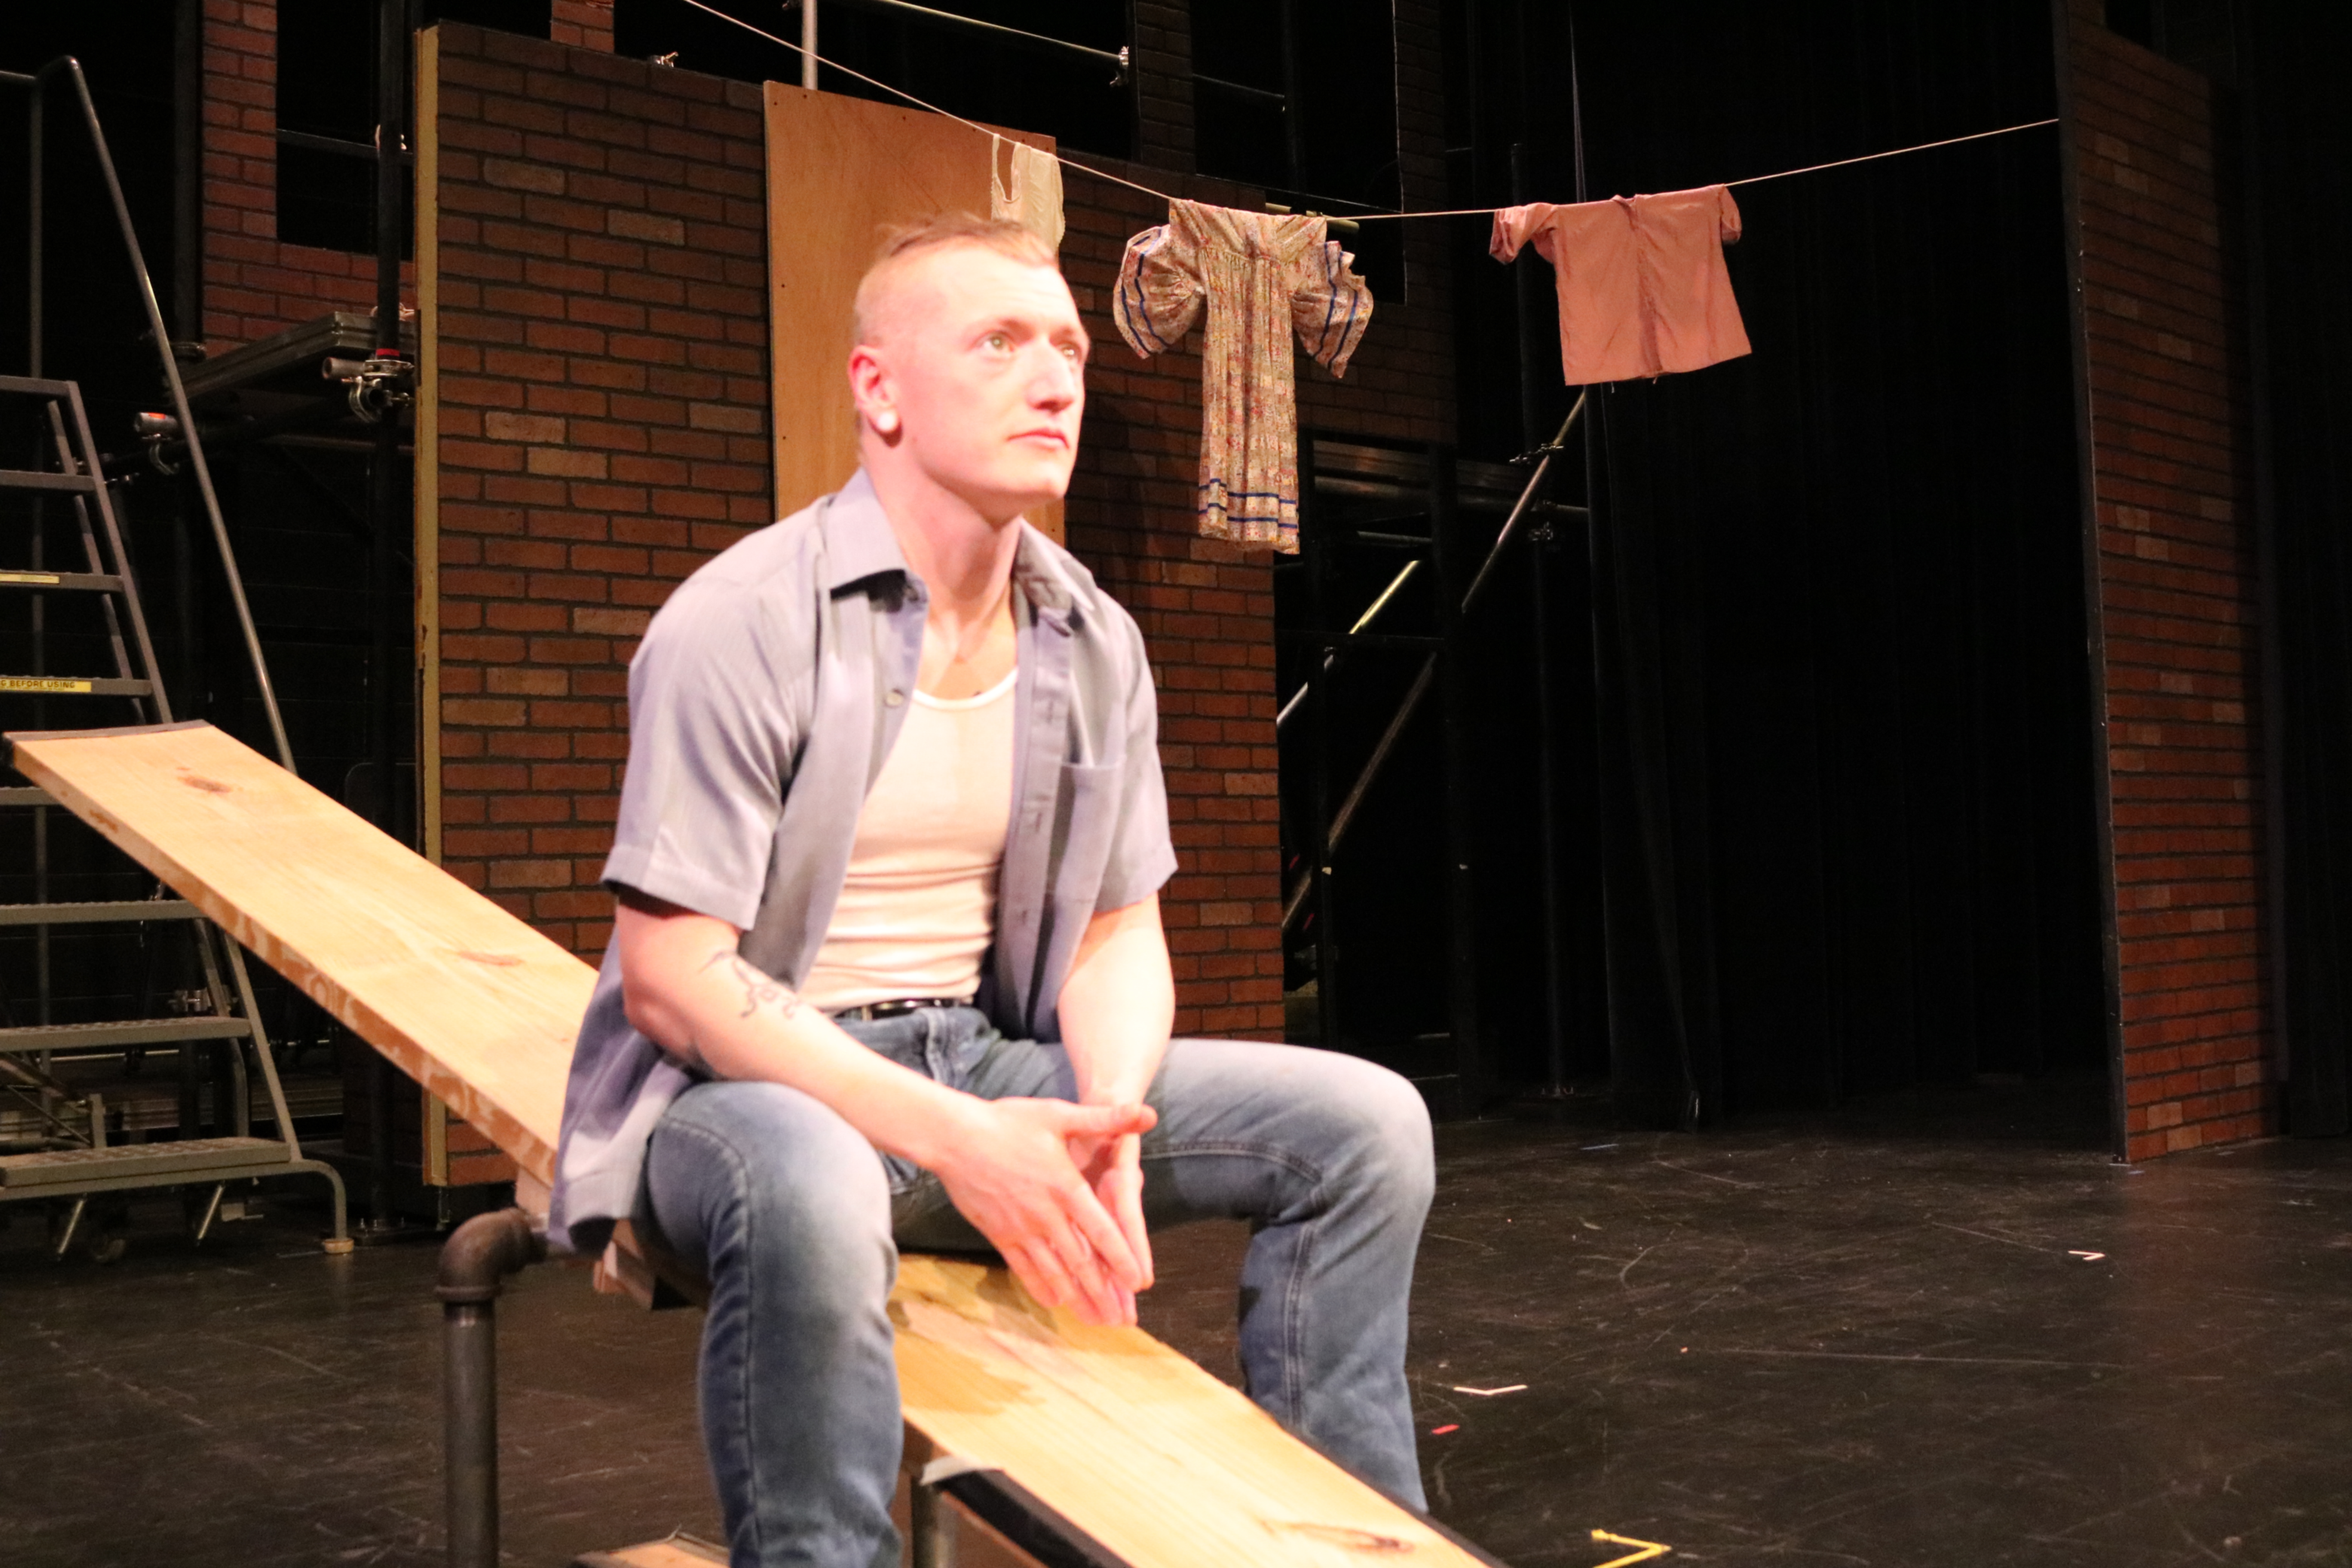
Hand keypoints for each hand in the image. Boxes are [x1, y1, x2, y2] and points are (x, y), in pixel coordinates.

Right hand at [930, 1097, 1156, 1325]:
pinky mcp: (1000, 1234)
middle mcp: (1046, 1214)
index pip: (1101, 1230)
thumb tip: (1149, 1112)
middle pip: (1081, 1260)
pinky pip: (1023, 1268)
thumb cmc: (1008, 1122)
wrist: (953, 1137)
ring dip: (1076, 1298)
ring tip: (1095, 1321)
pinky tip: (1054, 1302)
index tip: (1138, 1283)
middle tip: (1121, 1319)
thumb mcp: (1059, 1114)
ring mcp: (1021, 1228)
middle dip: (1103, 1292)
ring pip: (1054, 1271)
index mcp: (1066, 1186)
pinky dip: (1040, 1287)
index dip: (1121, 1258)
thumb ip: (1105, 1118)